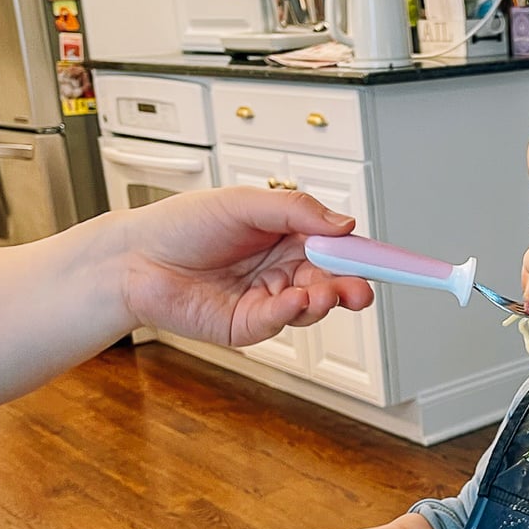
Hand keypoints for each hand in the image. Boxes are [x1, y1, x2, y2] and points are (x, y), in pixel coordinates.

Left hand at [121, 187, 373, 345]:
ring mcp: (267, 300)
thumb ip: (296, 210)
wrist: (133, 259)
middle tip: (362, 289)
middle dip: (350, 286)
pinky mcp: (247, 326)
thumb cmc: (181, 225)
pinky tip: (294, 300)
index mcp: (288, 237)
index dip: (365, 255)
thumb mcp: (244, 202)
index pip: (338, 247)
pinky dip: (291, 311)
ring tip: (324, 294)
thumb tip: (343, 224)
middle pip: (332, 281)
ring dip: (324, 300)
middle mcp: (282, 270)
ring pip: (312, 305)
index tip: (394, 261)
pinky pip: (279, 321)